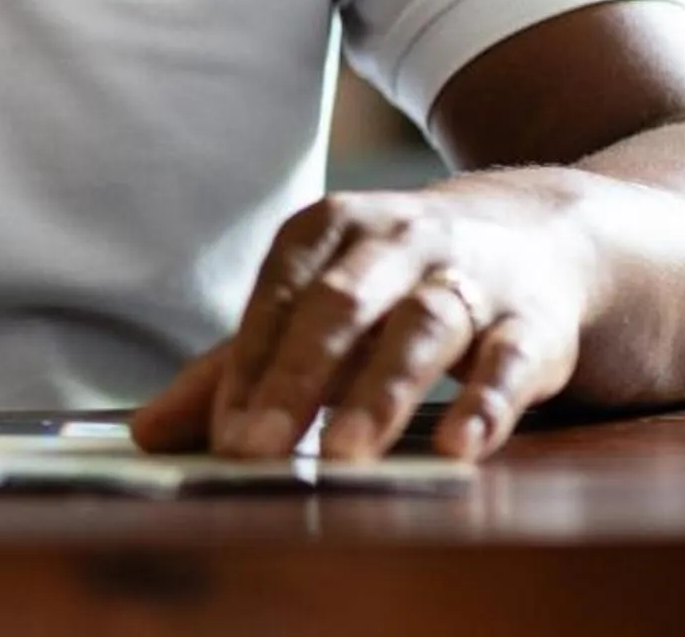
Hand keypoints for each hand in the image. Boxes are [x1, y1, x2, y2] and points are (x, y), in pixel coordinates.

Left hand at [132, 182, 592, 462]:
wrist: (538, 240)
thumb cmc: (395, 286)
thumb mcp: (316, 308)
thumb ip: (236, 369)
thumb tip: (147, 435)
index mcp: (329, 229)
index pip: (277, 296)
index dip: (249, 367)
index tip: (224, 437)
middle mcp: (396, 240)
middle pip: (339, 306)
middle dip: (296, 378)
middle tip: (259, 450)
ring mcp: (469, 275)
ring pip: (423, 326)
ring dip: (381, 392)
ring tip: (346, 454)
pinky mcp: (533, 321)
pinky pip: (510, 360)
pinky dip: (486, 403)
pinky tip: (460, 447)